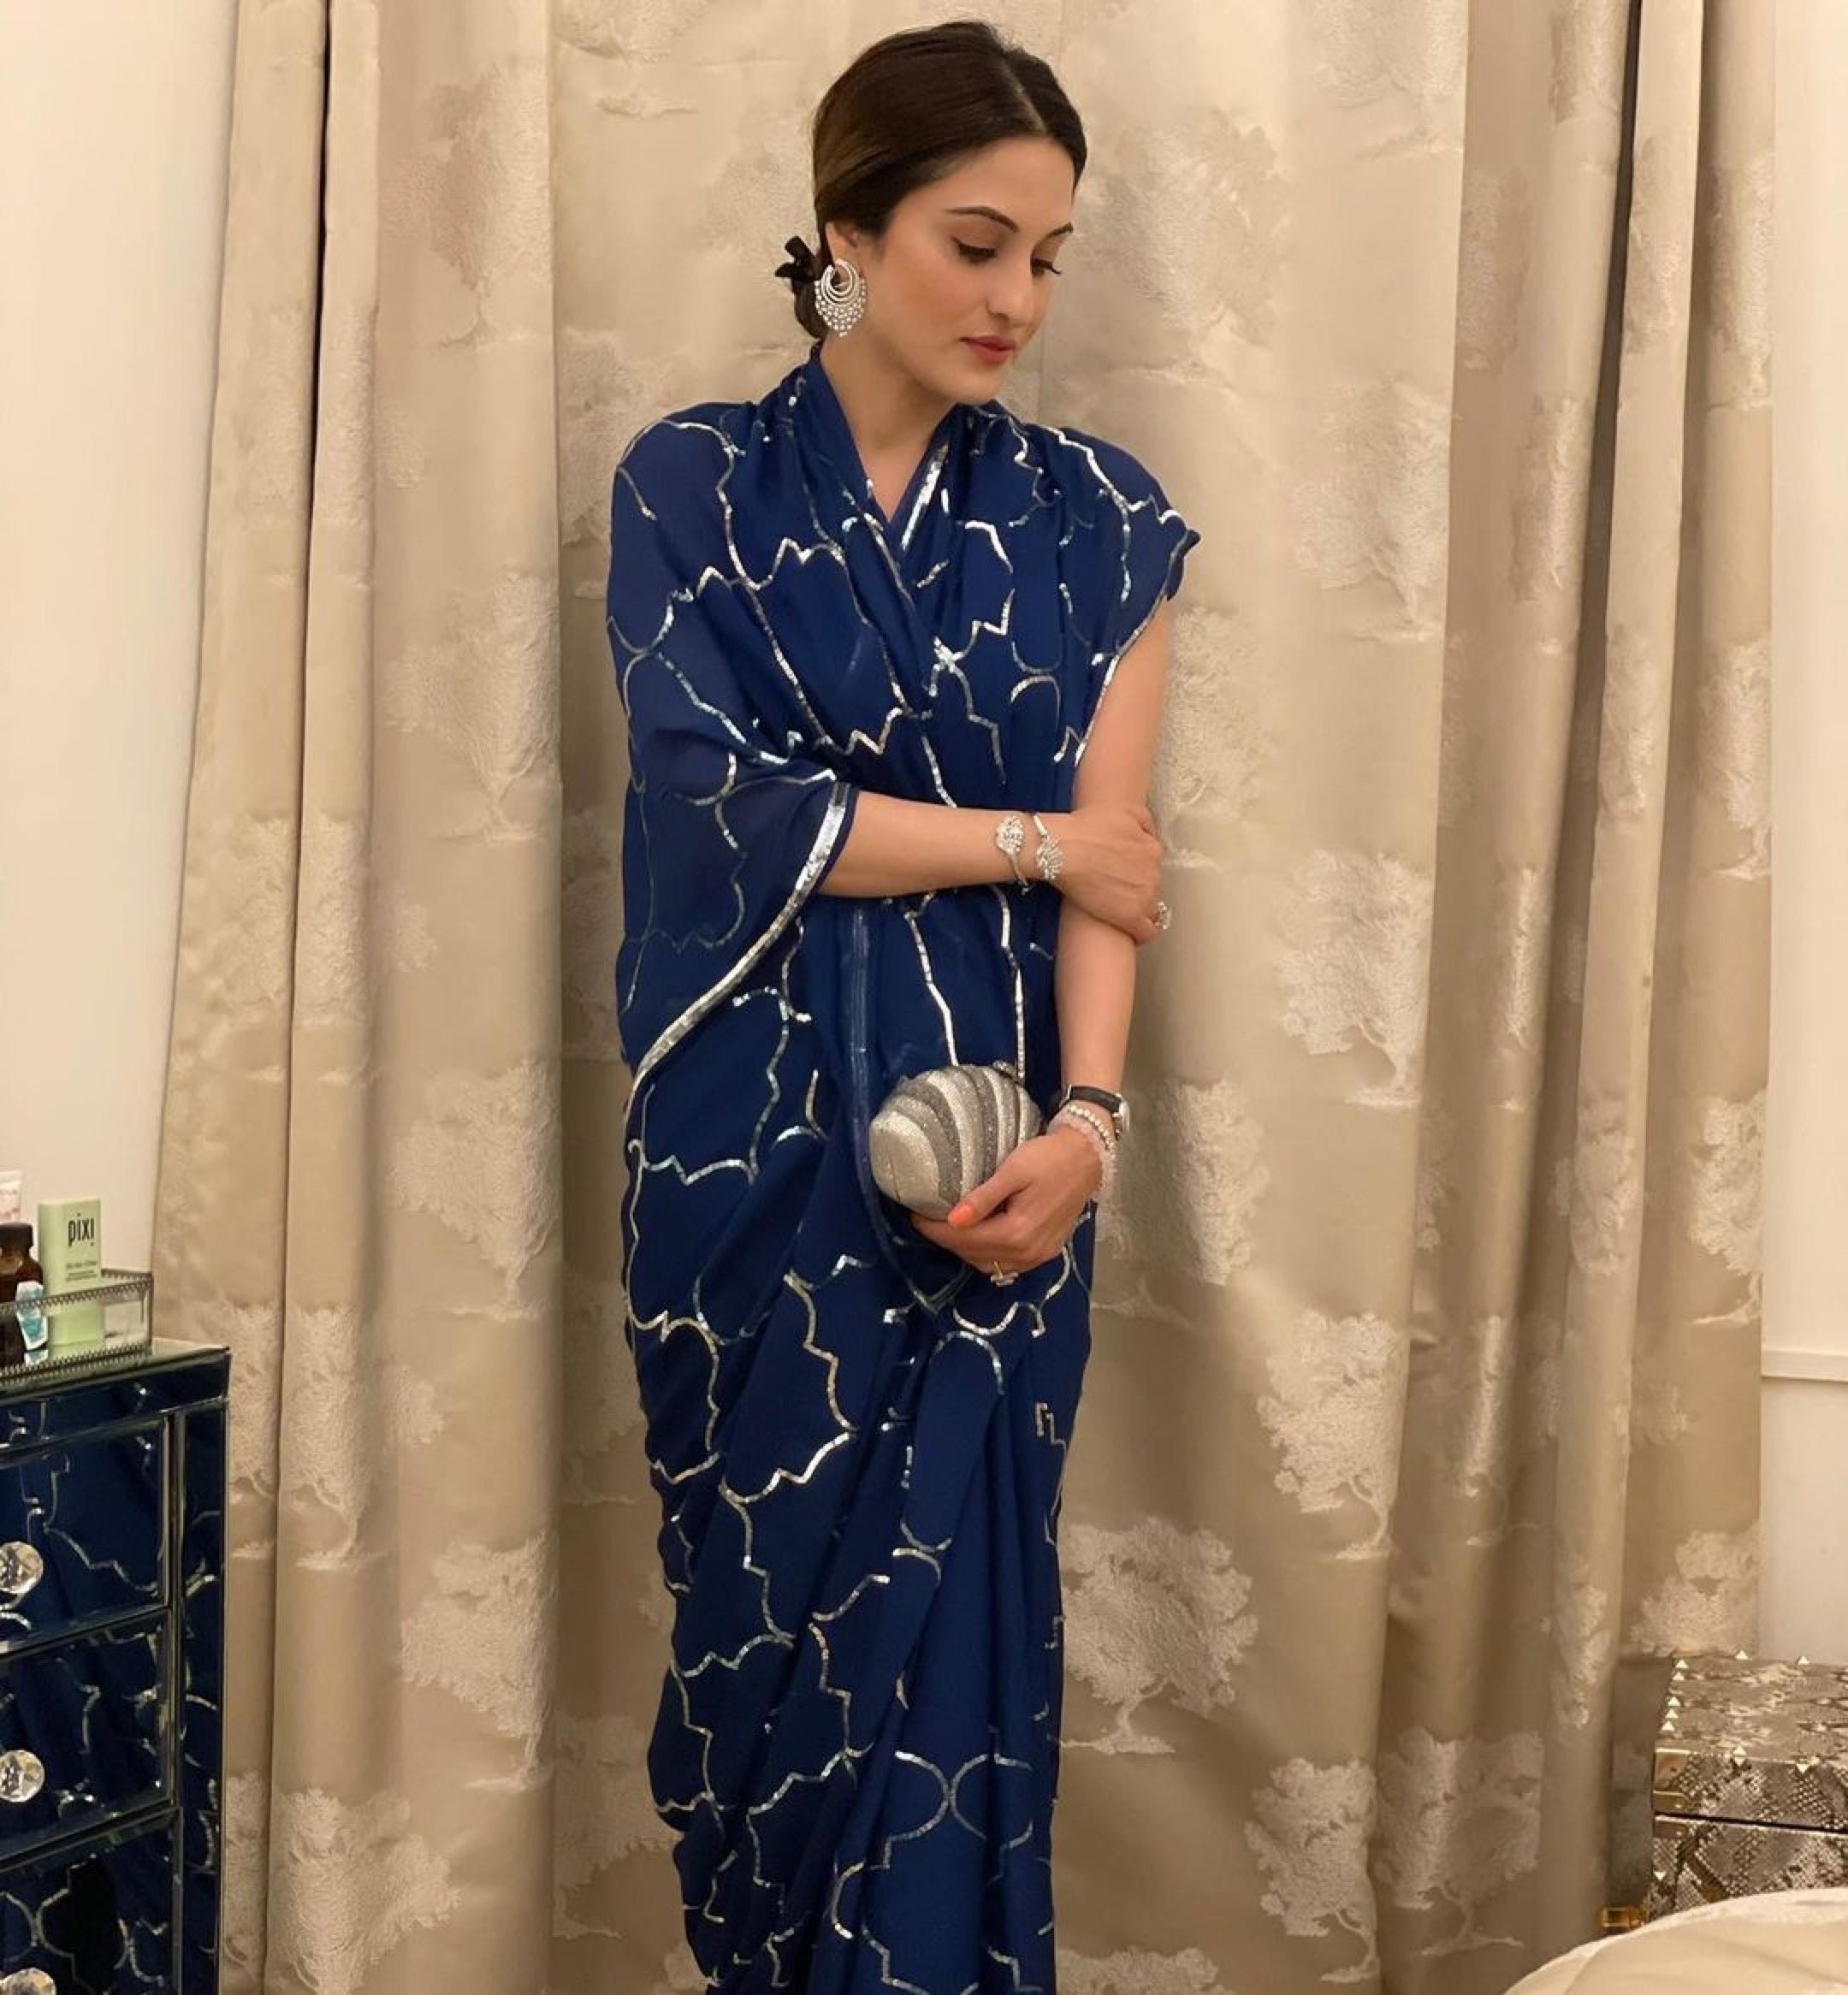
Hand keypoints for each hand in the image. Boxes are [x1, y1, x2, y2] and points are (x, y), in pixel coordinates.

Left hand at [909, 1125, 1101, 1277]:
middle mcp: (1028, 1253)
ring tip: (944, 1228)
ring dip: (965, 1249)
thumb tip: (952, 1220)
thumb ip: (983, 1198)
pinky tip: (976, 1237)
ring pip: (989, 1264)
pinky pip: (1007, 1264)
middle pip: (974, 1254)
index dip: (935, 1230)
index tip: (914, 1215)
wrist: (1087, 1159)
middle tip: (925, 1219)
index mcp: (1017, 1232)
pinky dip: (986, 1254)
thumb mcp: (1013, 1171)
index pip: (964, 1239)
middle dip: (946, 1240)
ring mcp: (1038, 1257)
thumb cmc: (1048, 1158)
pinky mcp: (1045, 1253)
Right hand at [1039, 802, 1166, 945]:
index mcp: (1152, 849)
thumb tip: (1150, 833)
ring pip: (1150, 909)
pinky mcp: (1130, 917)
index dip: (1137, 872)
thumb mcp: (1123, 811)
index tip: (1122, 875)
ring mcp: (1144, 897)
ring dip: (1135, 909)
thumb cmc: (1084, 828)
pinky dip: (1141, 934)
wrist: (1061, 849)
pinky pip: (1147, 932)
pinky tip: (1129, 932)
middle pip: (1151, 887)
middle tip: (1112, 889)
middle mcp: (1154, 873)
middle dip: (1135, 889)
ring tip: (1114, 908)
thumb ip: (1144, 821)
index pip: (1152, 867)